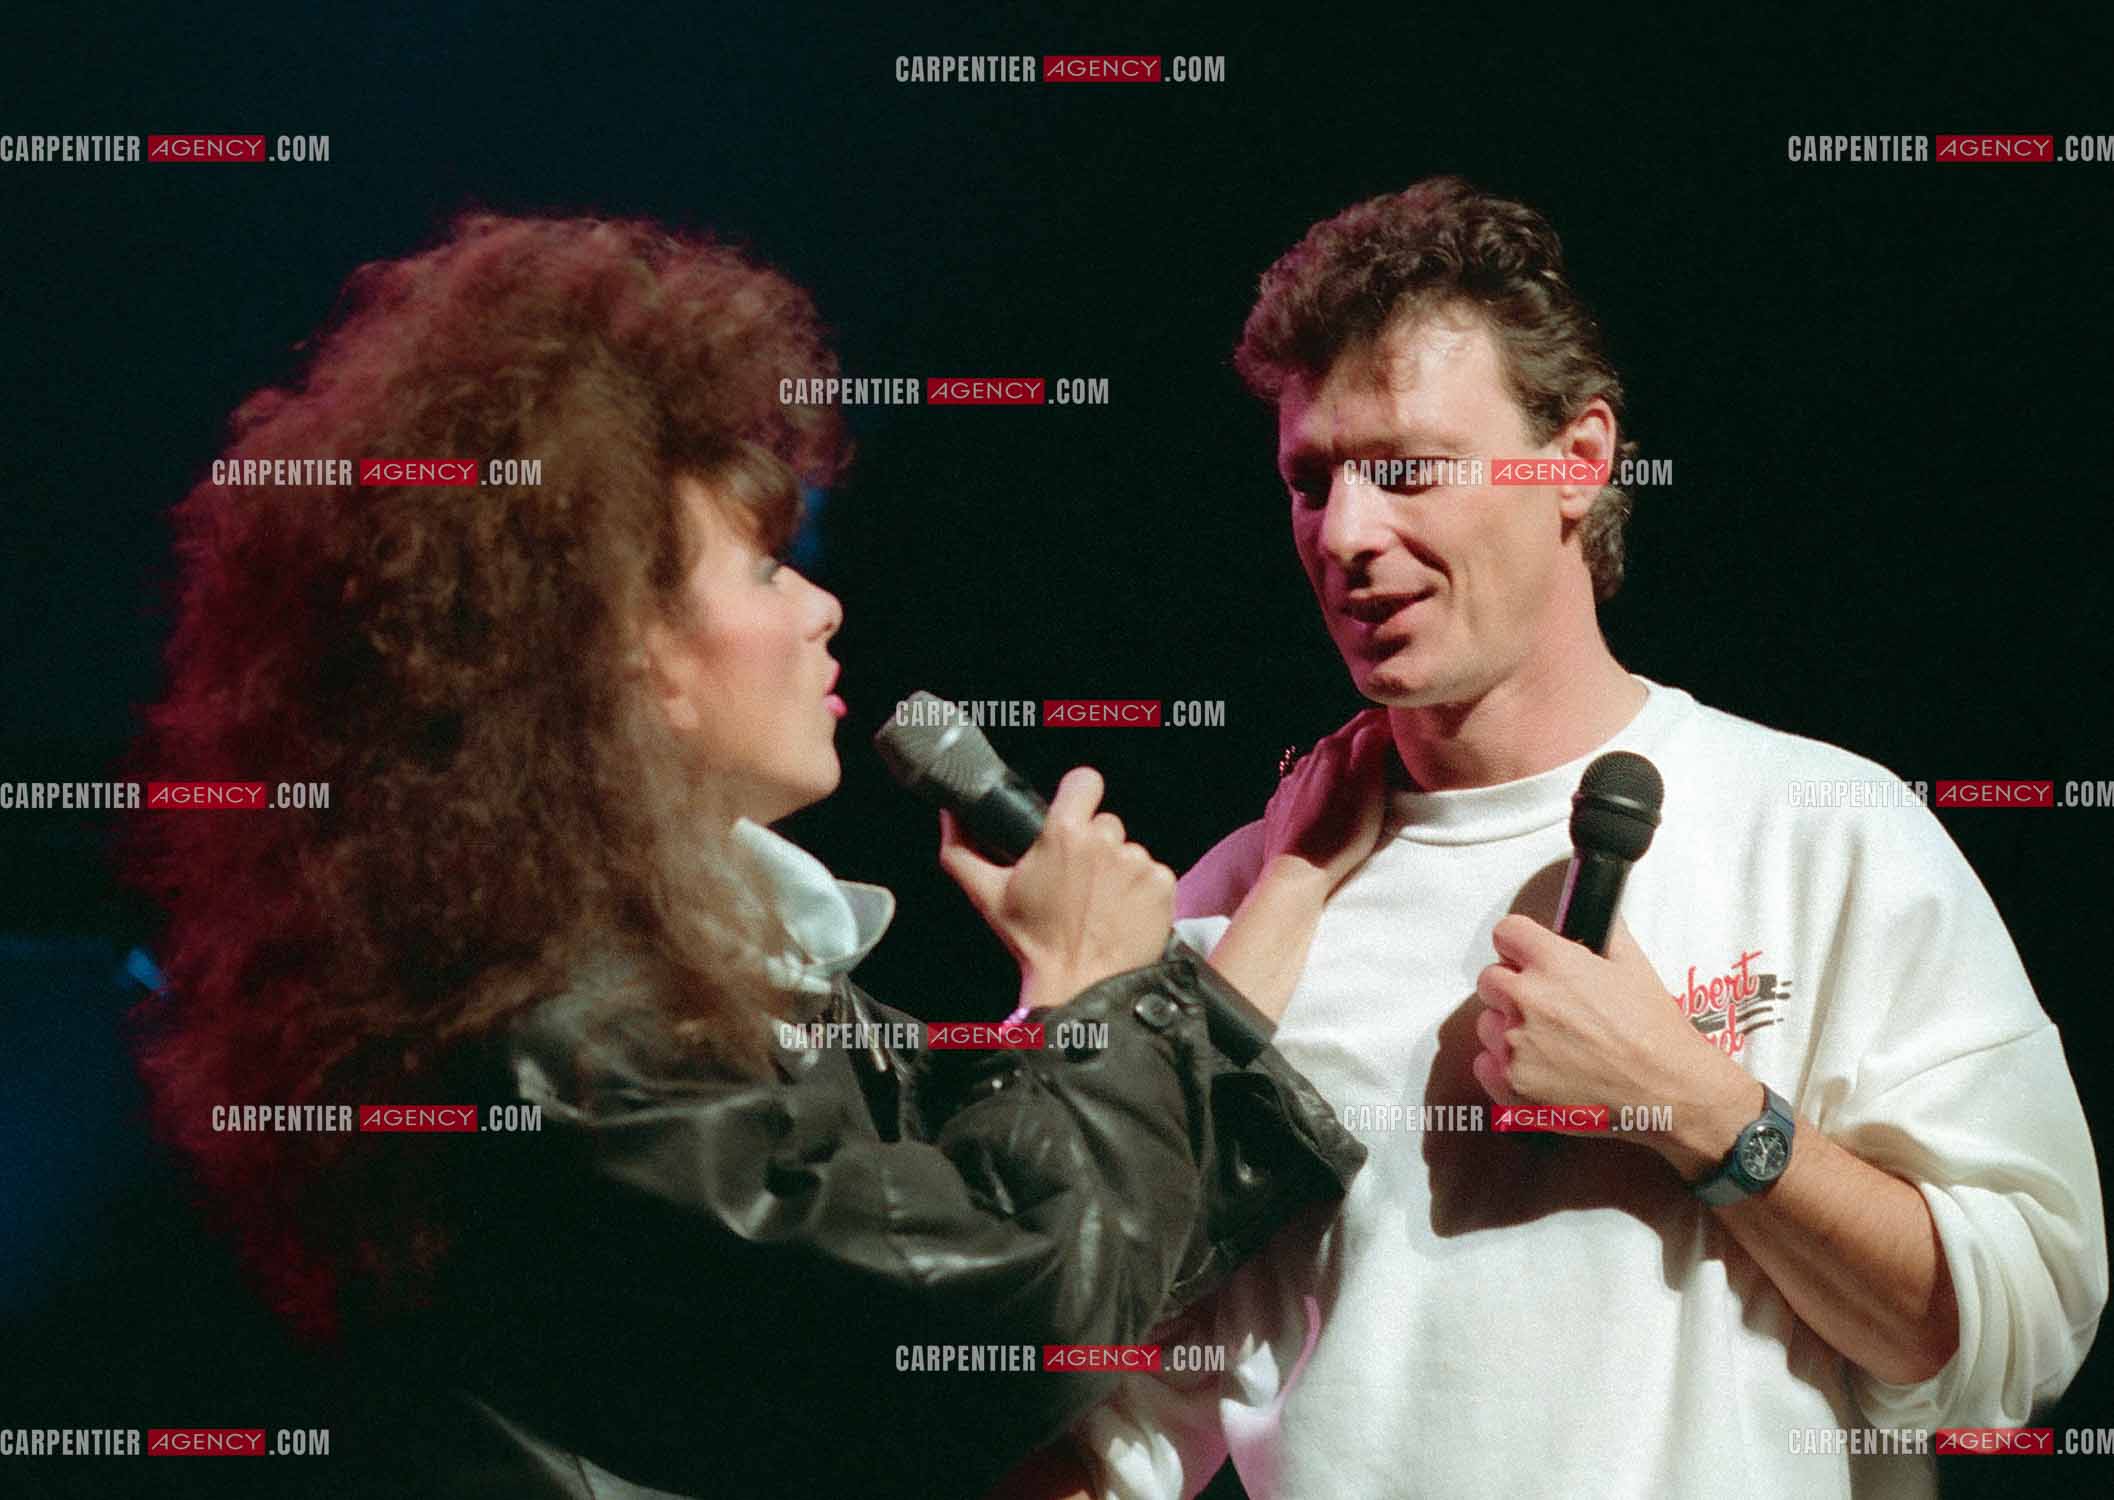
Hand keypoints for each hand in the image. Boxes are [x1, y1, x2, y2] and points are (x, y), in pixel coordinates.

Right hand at [938, 766, 1175, 1010]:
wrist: (1080, 984)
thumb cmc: (1034, 942)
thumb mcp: (987, 895)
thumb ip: (962, 850)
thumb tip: (949, 816)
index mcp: (1064, 833)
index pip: (1085, 781)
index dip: (1078, 795)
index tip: (1073, 814)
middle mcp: (1105, 841)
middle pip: (1105, 823)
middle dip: (1092, 846)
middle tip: (1077, 881)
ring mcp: (1138, 862)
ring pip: (1128, 850)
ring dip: (1117, 870)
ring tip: (1098, 904)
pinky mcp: (1161, 884)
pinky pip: (1152, 873)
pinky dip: (1140, 890)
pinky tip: (1120, 913)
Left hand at [1261, 708, 1391, 893]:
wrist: (1296, 875)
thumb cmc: (1339, 835)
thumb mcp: (1369, 788)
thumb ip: (1372, 746)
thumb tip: (1379, 723)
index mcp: (1331, 750)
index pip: (1366, 720)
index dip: (1389, 723)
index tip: (1406, 734)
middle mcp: (1307, 761)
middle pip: (1344, 743)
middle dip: (1366, 747)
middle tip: (1390, 761)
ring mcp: (1290, 784)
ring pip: (1323, 767)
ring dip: (1343, 771)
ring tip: (1361, 789)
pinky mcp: (1281, 807)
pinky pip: (1305, 790)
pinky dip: (1322, 792)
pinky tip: (1331, 808)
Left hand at [1470, 914, 1754, 1161]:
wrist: (1668, 1091)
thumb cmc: (1655, 1032)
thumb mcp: (1635, 966)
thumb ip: (1605, 933)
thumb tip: (1594, 913)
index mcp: (1553, 963)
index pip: (1506, 933)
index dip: (1518, 944)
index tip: (1525, 954)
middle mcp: (1527, 1000)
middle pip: (1490, 979)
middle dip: (1512, 985)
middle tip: (1545, 1003)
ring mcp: (1516, 1045)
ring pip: (1487, 1024)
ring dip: (1508, 1028)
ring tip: (1549, 1041)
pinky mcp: (1513, 1085)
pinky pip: (1484, 1064)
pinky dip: (1503, 1066)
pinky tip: (1537, 1067)